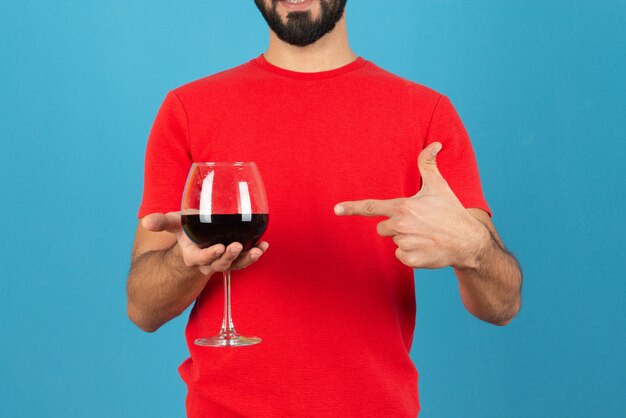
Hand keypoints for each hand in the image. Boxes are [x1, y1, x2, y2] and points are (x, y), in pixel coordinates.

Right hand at [141, 212, 268, 274]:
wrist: (193, 247)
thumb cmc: (184, 233)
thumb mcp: (173, 225)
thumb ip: (161, 223)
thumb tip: (146, 222)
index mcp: (193, 256)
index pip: (201, 259)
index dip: (210, 255)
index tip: (220, 248)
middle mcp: (209, 263)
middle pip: (221, 263)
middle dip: (230, 256)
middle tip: (236, 246)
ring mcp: (222, 262)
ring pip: (235, 265)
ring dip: (247, 258)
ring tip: (258, 250)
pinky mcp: (234, 259)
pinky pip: (245, 260)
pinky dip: (255, 253)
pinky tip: (264, 245)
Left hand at [334, 142, 488, 269]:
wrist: (468, 241)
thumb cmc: (451, 211)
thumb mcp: (439, 186)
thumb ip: (429, 165)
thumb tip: (434, 144)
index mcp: (403, 207)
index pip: (372, 207)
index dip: (352, 207)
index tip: (336, 209)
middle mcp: (401, 225)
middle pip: (383, 229)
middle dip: (395, 227)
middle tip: (418, 224)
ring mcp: (406, 243)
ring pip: (394, 243)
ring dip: (406, 241)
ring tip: (425, 236)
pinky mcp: (412, 259)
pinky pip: (401, 257)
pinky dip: (411, 255)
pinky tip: (426, 248)